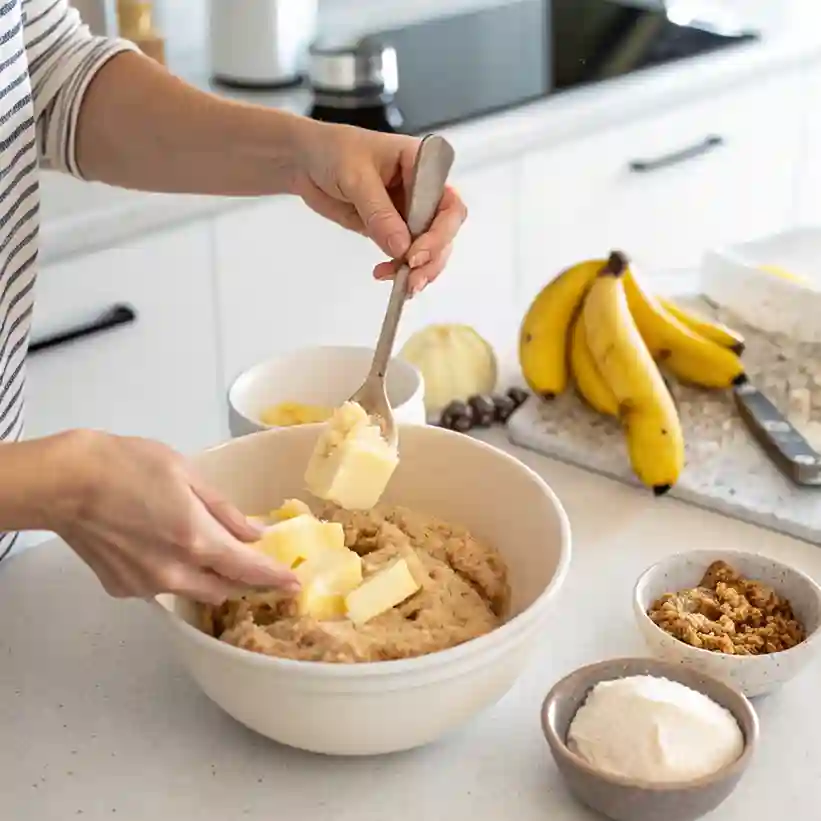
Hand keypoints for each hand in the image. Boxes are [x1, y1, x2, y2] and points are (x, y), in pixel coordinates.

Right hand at [48, 430, 297, 604]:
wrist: (65, 482)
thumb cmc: (128, 465)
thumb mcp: (187, 474)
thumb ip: (224, 510)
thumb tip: (254, 534)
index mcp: (195, 539)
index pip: (248, 570)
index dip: (274, 578)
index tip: (294, 584)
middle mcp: (174, 572)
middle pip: (224, 590)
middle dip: (243, 580)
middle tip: (251, 562)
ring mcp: (145, 585)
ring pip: (193, 592)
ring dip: (209, 579)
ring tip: (206, 552)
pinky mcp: (122, 589)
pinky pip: (162, 588)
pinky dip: (174, 574)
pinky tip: (162, 548)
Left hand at [293, 121, 467, 294]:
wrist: (306, 161)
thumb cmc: (333, 151)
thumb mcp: (356, 177)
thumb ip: (379, 212)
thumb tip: (401, 247)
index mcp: (424, 165)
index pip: (449, 204)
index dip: (440, 232)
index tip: (416, 253)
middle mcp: (424, 191)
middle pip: (444, 231)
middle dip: (431, 258)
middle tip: (410, 278)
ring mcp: (410, 212)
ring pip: (431, 248)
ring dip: (420, 270)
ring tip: (401, 284)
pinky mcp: (393, 230)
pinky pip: (407, 255)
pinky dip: (402, 270)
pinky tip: (386, 275)